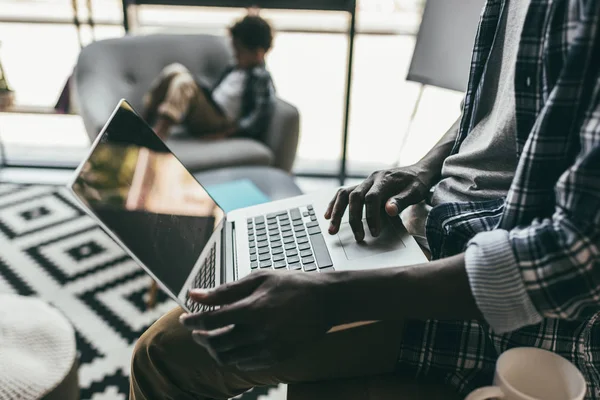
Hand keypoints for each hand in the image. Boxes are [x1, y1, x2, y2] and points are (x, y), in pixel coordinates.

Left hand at [180, 270, 331, 370]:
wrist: (326, 301)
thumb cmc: (292, 285)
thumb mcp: (258, 279)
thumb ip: (225, 290)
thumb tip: (196, 294)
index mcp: (252, 309)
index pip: (210, 321)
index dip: (193, 320)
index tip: (185, 318)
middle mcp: (258, 332)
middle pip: (216, 342)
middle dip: (200, 336)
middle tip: (196, 330)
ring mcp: (268, 348)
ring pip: (228, 357)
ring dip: (214, 349)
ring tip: (212, 339)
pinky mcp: (277, 358)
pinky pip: (246, 364)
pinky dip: (234, 357)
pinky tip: (234, 346)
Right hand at [324, 166, 429, 241]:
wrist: (418, 171)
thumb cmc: (417, 183)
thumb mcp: (416, 192)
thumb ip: (401, 201)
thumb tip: (389, 210)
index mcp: (384, 180)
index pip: (372, 198)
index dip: (371, 216)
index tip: (375, 232)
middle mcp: (371, 179)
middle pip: (355, 196)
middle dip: (353, 218)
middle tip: (357, 237)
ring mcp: (365, 182)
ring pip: (344, 194)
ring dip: (336, 212)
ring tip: (332, 229)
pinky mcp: (362, 186)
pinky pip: (344, 194)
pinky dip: (334, 204)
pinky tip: (327, 215)